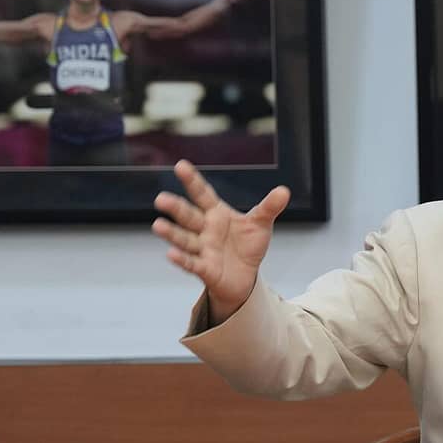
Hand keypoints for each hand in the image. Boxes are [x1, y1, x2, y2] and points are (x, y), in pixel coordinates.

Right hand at [152, 160, 289, 324]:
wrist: (245, 276)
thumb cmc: (247, 246)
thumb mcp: (261, 224)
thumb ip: (269, 207)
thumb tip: (284, 191)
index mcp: (217, 213)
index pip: (202, 194)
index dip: (192, 180)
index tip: (180, 165)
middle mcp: (205, 229)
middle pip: (188, 216)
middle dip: (175, 208)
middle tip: (161, 199)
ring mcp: (203, 249)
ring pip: (184, 239)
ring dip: (171, 233)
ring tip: (158, 225)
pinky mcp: (205, 269)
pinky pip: (191, 263)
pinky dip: (182, 259)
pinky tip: (171, 254)